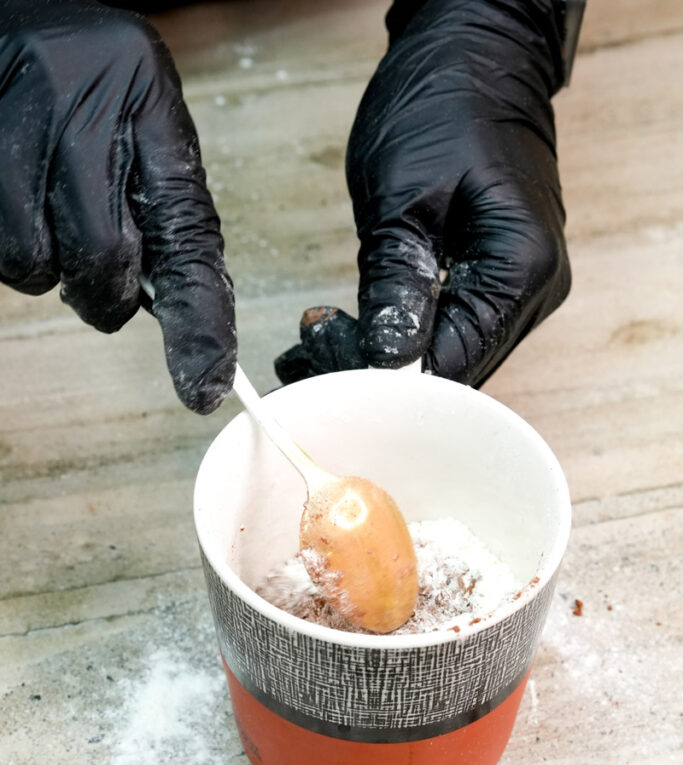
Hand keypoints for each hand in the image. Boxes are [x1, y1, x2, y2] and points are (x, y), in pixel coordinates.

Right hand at [0, 0, 234, 413]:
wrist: (11, 23)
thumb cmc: (88, 93)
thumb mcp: (142, 133)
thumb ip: (166, 216)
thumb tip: (189, 330)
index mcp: (147, 101)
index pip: (186, 235)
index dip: (200, 323)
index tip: (205, 387)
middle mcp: (80, 97)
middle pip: (102, 259)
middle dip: (103, 292)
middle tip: (98, 274)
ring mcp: (10, 113)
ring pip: (31, 262)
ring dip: (45, 266)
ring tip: (46, 216)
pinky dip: (7, 247)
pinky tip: (15, 201)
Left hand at [276, 0, 570, 387]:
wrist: (476, 56)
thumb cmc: (444, 105)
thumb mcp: (402, 197)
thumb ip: (395, 284)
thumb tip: (388, 361)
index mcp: (521, 270)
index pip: (453, 364)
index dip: (387, 382)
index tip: (325, 374)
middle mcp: (534, 292)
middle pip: (453, 370)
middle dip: (377, 372)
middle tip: (308, 353)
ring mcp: (520, 291)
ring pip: (447, 356)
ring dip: (383, 357)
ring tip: (318, 337)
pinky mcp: (498, 282)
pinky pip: (448, 330)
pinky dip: (400, 334)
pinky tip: (352, 325)